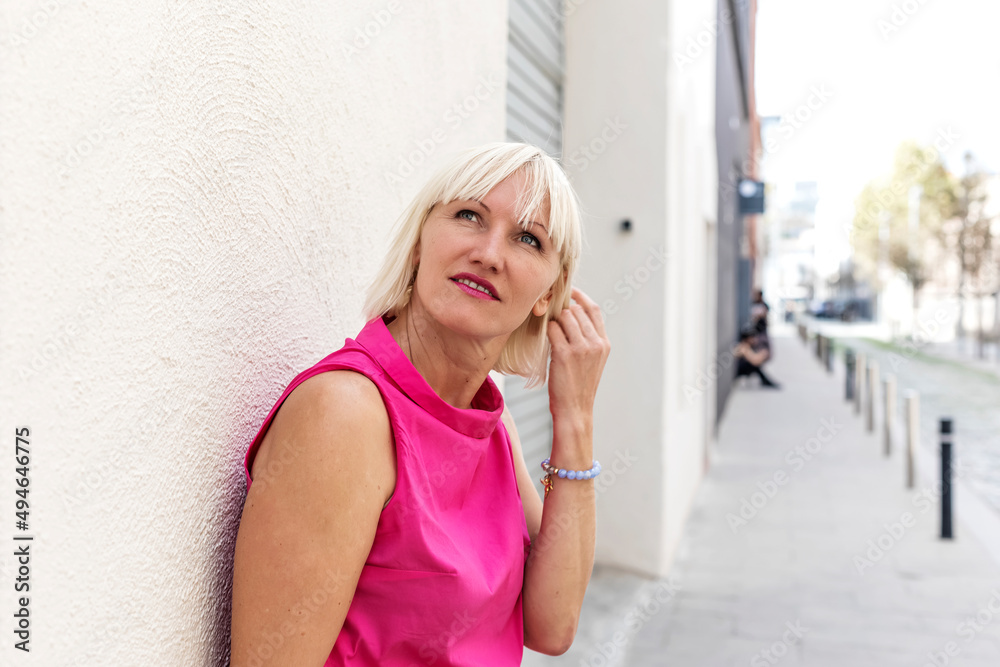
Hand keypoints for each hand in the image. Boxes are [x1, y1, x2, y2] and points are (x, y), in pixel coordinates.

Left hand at [546, 286, 610, 423]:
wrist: (575, 410)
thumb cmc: (578, 385)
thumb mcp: (592, 361)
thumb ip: (588, 339)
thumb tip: (571, 316)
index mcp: (604, 343)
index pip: (594, 309)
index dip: (580, 297)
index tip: (570, 292)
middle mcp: (595, 343)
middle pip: (576, 311)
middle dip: (562, 311)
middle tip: (551, 316)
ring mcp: (581, 348)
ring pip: (564, 317)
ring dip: (554, 322)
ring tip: (550, 333)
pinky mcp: (565, 354)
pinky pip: (552, 330)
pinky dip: (547, 331)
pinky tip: (546, 339)